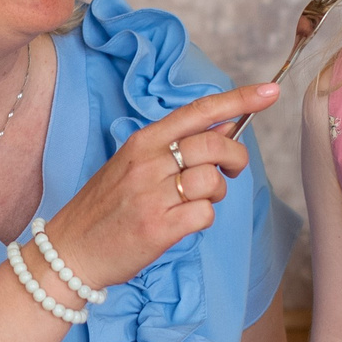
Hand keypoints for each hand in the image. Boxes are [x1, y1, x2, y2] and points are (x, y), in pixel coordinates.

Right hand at [40, 83, 276, 289]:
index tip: (270, 91)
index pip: (199, 111)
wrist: (70, 250)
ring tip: (196, 201)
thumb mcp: (132, 164)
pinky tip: (184, 222)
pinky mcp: (157, 228)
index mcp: (143, 141)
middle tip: (232, 171)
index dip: (239, 99)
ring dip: (217, 193)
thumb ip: (175, 146)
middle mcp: (147, 163)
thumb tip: (226, 126)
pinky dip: (204, 218)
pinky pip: (205, 214)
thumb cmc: (106, 207)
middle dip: (237, 158)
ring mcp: (151, 195)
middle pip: (216, 144)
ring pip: (213, 181)